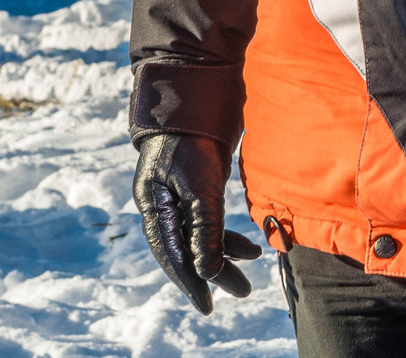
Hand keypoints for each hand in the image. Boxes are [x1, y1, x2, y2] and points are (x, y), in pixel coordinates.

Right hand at [133, 132, 263, 313]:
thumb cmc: (193, 139)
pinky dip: (224, 233)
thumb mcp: (201, 186)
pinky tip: (245, 243)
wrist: (192, 99)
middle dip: (214, 272)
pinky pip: (206, 221)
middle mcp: (160, 206)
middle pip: (186, 249)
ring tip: (251, 263)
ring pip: (198, 236)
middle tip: (242, 291)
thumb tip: (208, 272)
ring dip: (224, 252)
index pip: (172, 255)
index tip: (207, 306)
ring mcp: (174, 197)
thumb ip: (205, 230)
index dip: (190, 282)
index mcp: (154, 206)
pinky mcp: (190, 189)